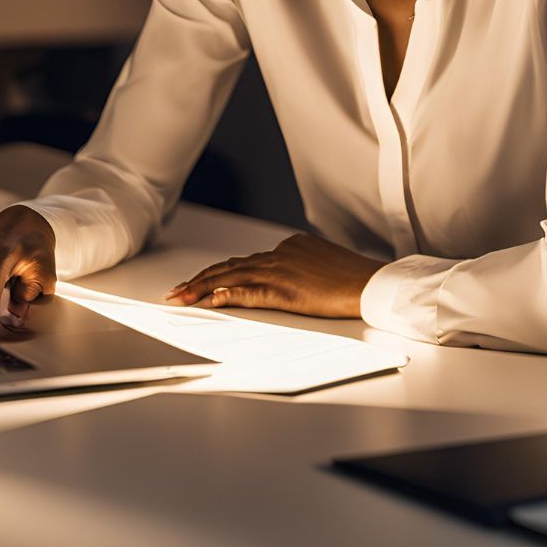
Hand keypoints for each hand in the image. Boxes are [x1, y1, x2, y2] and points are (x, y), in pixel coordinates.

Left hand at [164, 232, 385, 317]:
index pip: (243, 261)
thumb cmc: (352, 277)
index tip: (197, 282)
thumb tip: (287, 273)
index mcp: (287, 246)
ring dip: (203, 289)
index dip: (217, 273)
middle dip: (198, 281)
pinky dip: (230, 295)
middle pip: (230, 267)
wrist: (372, 282)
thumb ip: (298, 264)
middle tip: (175, 293)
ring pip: (232, 277)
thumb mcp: (320, 262)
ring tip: (181, 298)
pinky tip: (213, 299)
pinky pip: (252, 292)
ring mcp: (281, 270)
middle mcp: (279, 254)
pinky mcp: (287, 289)